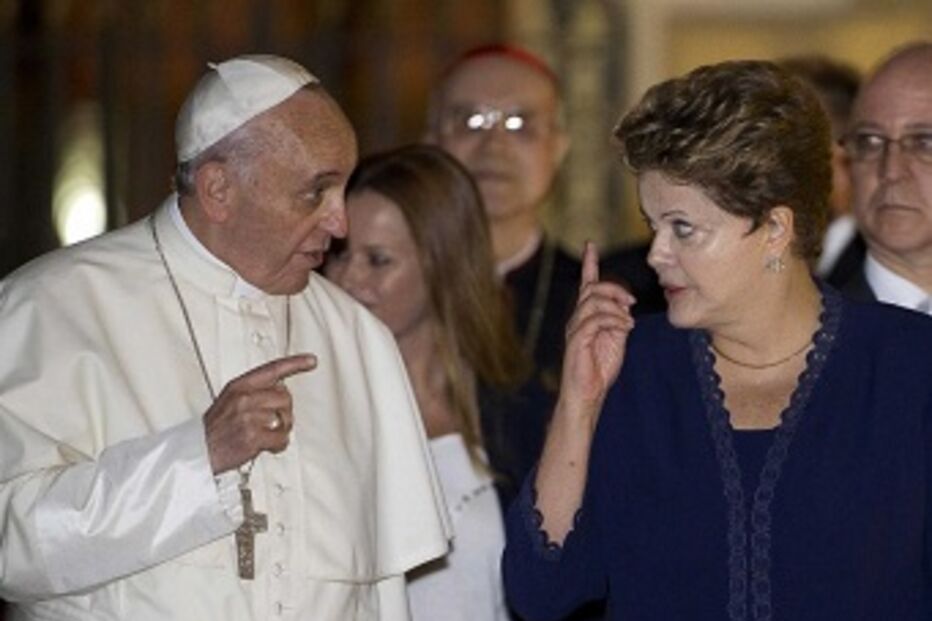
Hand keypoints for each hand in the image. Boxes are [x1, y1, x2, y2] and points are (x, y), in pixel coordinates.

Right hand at [204, 354, 315, 473]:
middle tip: (271, 423)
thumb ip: (254, 391)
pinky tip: (268, 446)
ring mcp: (249, 417)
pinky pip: (282, 438)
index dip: (295, 363)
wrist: (198, 451)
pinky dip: (279, 445)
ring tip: (265, 435)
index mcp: (239, 386)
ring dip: (281, 430)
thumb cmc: (216, 428)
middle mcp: (244, 398)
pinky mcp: (253, 437)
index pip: (272, 369)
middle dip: (284, 412)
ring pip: (286, 419)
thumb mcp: (229, 399)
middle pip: (286, 398)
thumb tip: (281, 389)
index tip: (311, 360)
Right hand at [559, 242, 634, 424]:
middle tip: (632, 302)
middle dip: (615, 289)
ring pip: (593, 301)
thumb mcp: (616, 340)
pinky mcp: (577, 340)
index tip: (590, 244)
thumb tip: (626, 308)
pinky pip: (595, 320)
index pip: (587, 284)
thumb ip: (620, 321)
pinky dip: (614, 320)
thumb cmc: (600, 369)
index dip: (589, 263)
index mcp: (587, 316)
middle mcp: (577, 318)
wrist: (587, 394)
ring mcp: (575, 328)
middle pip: (593, 288)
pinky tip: (625, 328)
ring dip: (616, 307)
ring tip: (629, 322)